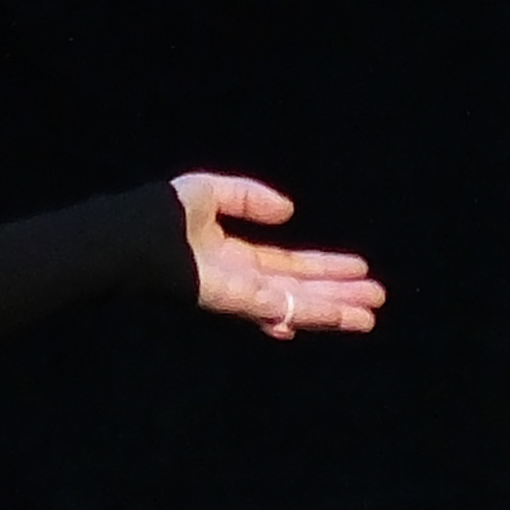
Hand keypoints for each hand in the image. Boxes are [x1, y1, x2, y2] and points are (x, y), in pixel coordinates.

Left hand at [169, 174, 383, 339]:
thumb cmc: (161, 214)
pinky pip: (276, 306)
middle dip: (338, 295)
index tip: (359, 269)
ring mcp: (238, 295)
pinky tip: (334, 316)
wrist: (132, 234)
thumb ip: (249, 198)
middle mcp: (241, 281)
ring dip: (333, 311)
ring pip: (295, 305)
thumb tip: (289, 211)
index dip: (324, 268)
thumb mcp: (212, 192)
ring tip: (369, 317)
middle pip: (300, 291)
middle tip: (377, 300)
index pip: (289, 267)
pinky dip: (306, 311)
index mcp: (234, 257)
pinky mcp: (232, 300)